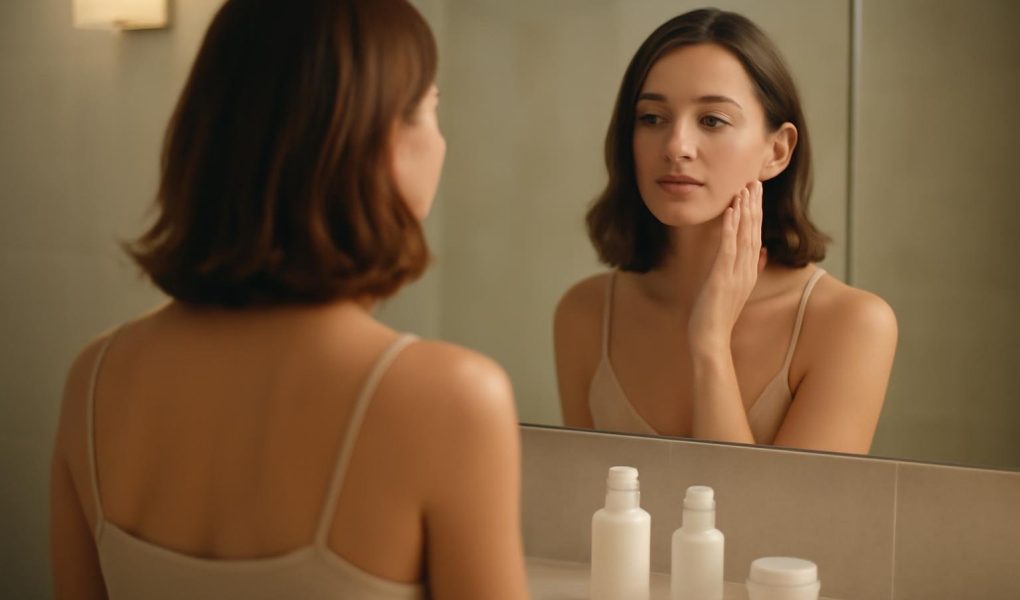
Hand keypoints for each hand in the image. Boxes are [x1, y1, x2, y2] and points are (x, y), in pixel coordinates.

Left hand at [688, 181, 765, 355]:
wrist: (711, 339)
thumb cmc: (718, 316)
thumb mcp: (736, 289)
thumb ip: (751, 268)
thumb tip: (761, 252)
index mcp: (749, 271)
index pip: (755, 236)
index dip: (757, 214)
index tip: (756, 193)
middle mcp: (746, 270)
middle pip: (753, 231)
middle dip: (754, 205)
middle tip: (755, 182)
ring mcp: (736, 274)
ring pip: (744, 236)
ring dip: (745, 211)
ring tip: (745, 189)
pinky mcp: (722, 278)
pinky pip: (728, 248)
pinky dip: (730, 229)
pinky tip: (731, 212)